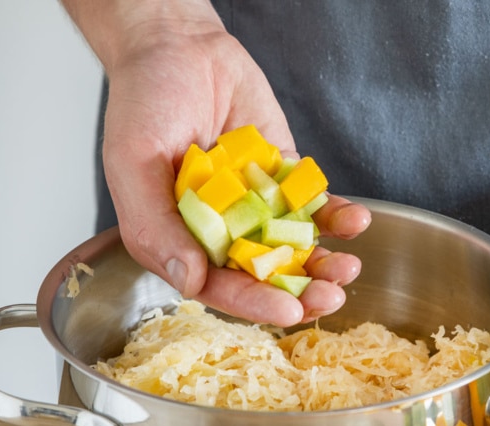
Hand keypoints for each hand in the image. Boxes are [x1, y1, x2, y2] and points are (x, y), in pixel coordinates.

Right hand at [94, 10, 369, 325]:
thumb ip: (155, 226)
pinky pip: (315, 206)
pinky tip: (355, 221)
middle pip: (265, 277)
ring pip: (296, 248)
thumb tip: (190, 279)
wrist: (180, 48)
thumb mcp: (134, 163)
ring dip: (325, 263)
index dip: (253, 303)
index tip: (288, 312)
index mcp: (180, 239)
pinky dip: (337, 217)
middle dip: (300, 291)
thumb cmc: (144, 103)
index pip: (219, 286)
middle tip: (329, 297)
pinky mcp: (285, 180)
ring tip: (349, 268)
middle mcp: (222, 230)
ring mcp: (257, 207)